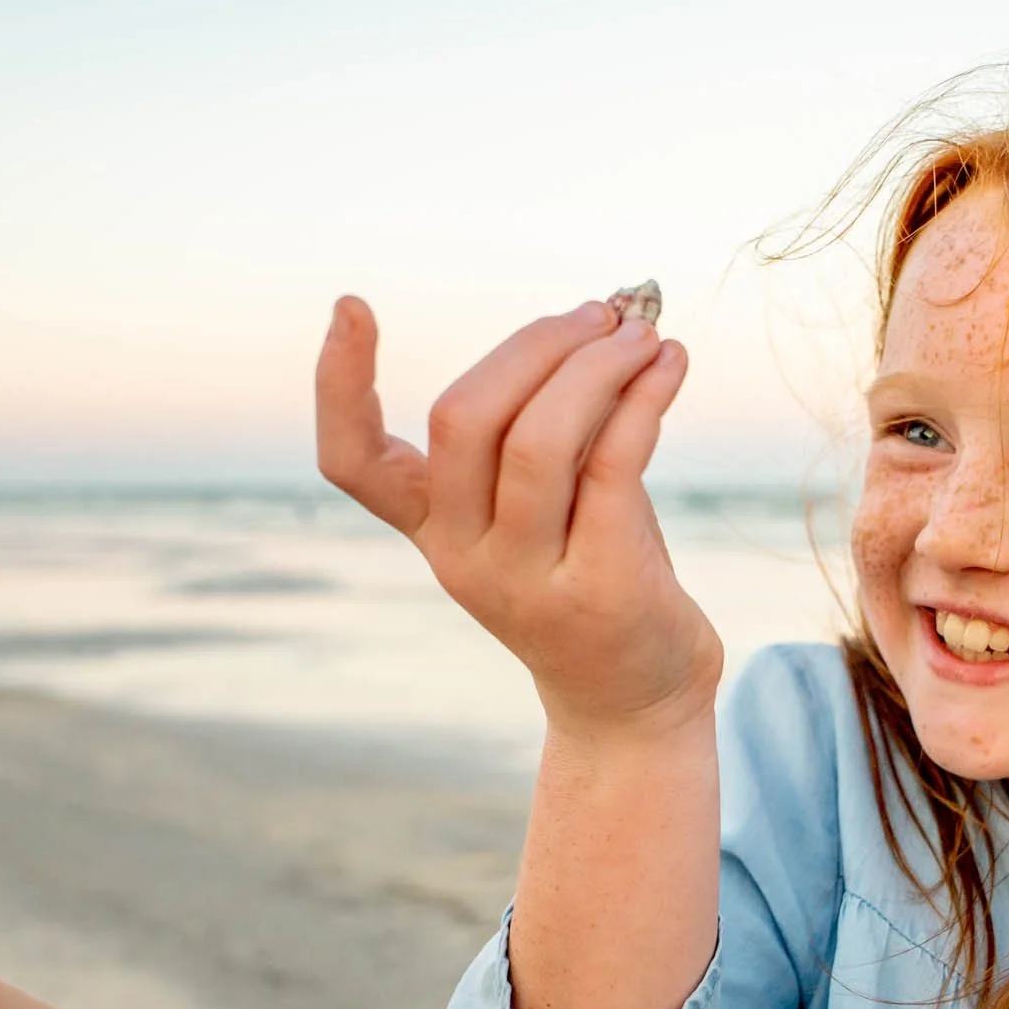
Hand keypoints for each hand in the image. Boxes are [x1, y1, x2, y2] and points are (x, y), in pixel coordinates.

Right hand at [314, 297, 722, 735]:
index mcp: (434, 529)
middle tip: (602, 314)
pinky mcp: (599, 586)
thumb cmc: (592, 576)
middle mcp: (463, 555)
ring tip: (643, 335)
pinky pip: (612, 465)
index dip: (338, 384)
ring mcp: (527, 577)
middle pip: (465, 419)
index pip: (352, 462)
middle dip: (535, 345)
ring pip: (540, 439)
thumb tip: (607, 315)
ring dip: (596, 366)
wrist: (633, 702)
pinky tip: (670, 366)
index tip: (351, 306)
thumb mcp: (548, 505)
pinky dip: (644, 399)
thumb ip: (553, 423)